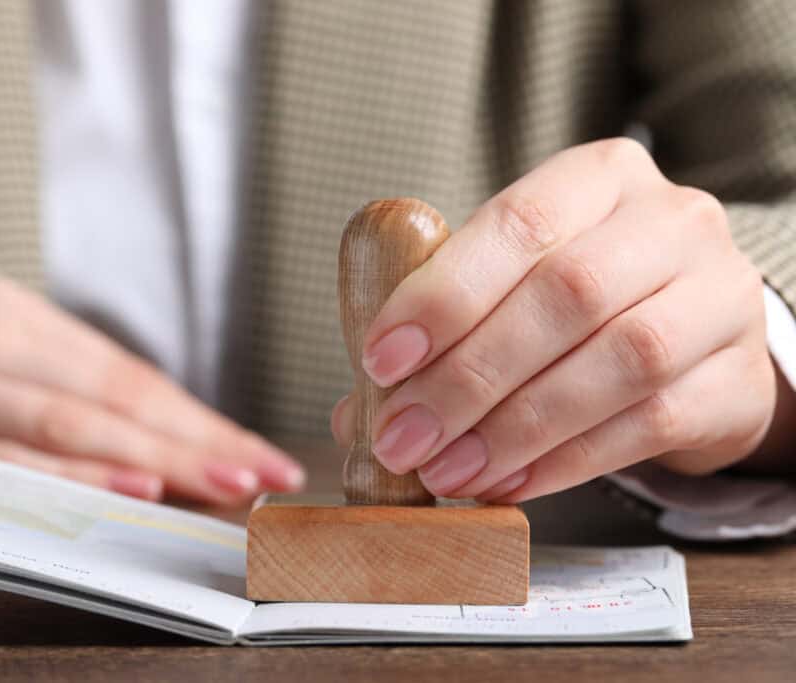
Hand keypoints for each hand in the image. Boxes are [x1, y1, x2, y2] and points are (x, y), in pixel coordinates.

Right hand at [0, 278, 303, 502]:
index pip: (126, 372)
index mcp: (5, 311)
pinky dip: (67, 475)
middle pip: (112, 396)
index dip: (199, 416)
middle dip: (199, 441)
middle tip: (265, 474)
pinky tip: (125, 485)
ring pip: (66, 423)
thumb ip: (46, 381)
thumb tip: (147, 437)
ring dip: (156, 457)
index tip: (256, 450)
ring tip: (224, 485)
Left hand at [332, 138, 776, 502]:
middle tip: (403, 437)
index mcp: (599, 177)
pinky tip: (505, 483)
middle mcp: (670, 223)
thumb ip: (441, 332)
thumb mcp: (516, 283)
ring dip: (513, 428)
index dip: (444, 296)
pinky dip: (563, 461)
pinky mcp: (736, 379)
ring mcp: (717, 298)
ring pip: (617, 361)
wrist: (698, 334)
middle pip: (567, 293)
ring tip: (446, 471)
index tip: (381, 361)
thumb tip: (356, 415)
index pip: (519, 225)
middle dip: (468, 376)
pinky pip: (649, 424)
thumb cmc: (583, 302)